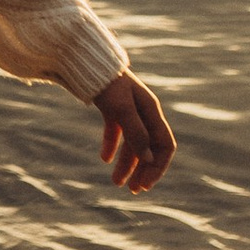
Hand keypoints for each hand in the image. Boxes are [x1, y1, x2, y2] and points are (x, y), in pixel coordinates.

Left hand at [93, 71, 172, 191]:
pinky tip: (104, 159)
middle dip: (142, 170)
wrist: (85, 60)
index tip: (145, 184)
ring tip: (115, 182)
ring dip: (125, 163)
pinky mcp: (112, 108)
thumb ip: (136, 134)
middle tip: (132, 190)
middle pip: (149, 148)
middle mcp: (143, 112)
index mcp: (152, 112)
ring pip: (131, 143)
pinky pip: (116, 132)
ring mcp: (128, 111)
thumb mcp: (122, 110)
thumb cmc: (107, 83)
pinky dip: (111, 146)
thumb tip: (149, 161)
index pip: (164, 146)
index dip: (158, 167)